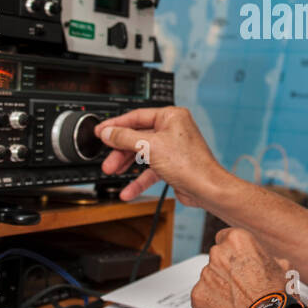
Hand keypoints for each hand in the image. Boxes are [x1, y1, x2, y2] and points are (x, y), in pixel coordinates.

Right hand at [96, 106, 223, 205]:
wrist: (206, 188)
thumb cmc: (189, 164)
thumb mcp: (149, 146)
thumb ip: (125, 138)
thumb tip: (108, 132)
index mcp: (171, 116)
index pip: (137, 116)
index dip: (116, 125)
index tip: (101, 131)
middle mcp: (172, 130)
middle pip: (137, 136)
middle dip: (120, 150)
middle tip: (107, 158)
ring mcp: (172, 148)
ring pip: (142, 154)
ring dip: (126, 164)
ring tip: (112, 172)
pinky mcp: (172, 165)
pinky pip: (150, 170)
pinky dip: (139, 180)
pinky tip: (128, 190)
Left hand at [190, 227, 290, 307]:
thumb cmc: (276, 297)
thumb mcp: (282, 268)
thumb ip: (266, 258)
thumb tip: (268, 262)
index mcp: (237, 241)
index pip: (226, 238)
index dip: (234, 253)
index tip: (238, 262)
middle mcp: (217, 255)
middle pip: (217, 259)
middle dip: (226, 271)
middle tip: (241, 286)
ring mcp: (205, 276)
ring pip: (209, 280)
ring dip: (219, 288)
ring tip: (237, 303)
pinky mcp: (197, 297)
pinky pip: (203, 298)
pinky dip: (212, 305)